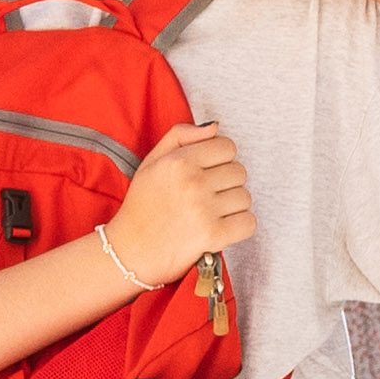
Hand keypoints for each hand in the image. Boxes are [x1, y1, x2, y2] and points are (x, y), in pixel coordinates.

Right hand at [101, 121, 256, 287]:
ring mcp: (204, 210)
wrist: (130, 251)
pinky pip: (249, 222)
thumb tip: (215, 127)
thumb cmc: (142, 207)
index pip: (227, 147)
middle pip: (239, 171)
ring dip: (233, 205)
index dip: (220, 159)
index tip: (208, 172)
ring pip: (245, 197)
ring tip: (211, 212)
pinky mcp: (214, 235)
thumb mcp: (152, 162)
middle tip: (207, 196)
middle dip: (226, 182)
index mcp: (178, 161)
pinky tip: (222, 227)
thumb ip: (180, 135)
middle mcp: (193, 183)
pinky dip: (239, 226)